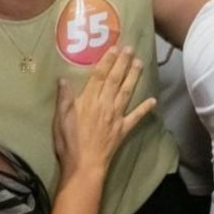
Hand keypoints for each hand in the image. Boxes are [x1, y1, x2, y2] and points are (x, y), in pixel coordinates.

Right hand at [52, 47, 155, 186]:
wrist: (84, 165)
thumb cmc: (69, 142)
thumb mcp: (60, 118)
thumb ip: (64, 98)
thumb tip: (64, 78)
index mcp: (89, 100)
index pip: (99, 76)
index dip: (106, 61)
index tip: (113, 48)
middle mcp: (105, 105)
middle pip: (115, 80)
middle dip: (122, 63)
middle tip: (130, 48)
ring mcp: (116, 117)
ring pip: (126, 92)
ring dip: (133, 77)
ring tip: (139, 63)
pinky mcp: (122, 130)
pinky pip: (135, 117)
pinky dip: (145, 109)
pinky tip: (153, 100)